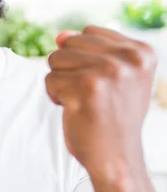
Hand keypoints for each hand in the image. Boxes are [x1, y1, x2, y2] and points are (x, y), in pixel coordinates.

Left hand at [45, 26, 156, 176]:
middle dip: (70, 68)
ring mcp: (108, 71)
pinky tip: (76, 111)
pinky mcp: (85, 87)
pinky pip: (49, 80)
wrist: (116, 159)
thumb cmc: (111, 116)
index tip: (104, 83)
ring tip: (84, 101)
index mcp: (142, 52)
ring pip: (55, 59)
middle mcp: (129, 58)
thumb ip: (89, 49)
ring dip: (62, 82)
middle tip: (91, 94)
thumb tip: (59, 35)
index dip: (85, 58)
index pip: (88, 32)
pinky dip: (56, 97)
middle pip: (68, 43)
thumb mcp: (112, 76)